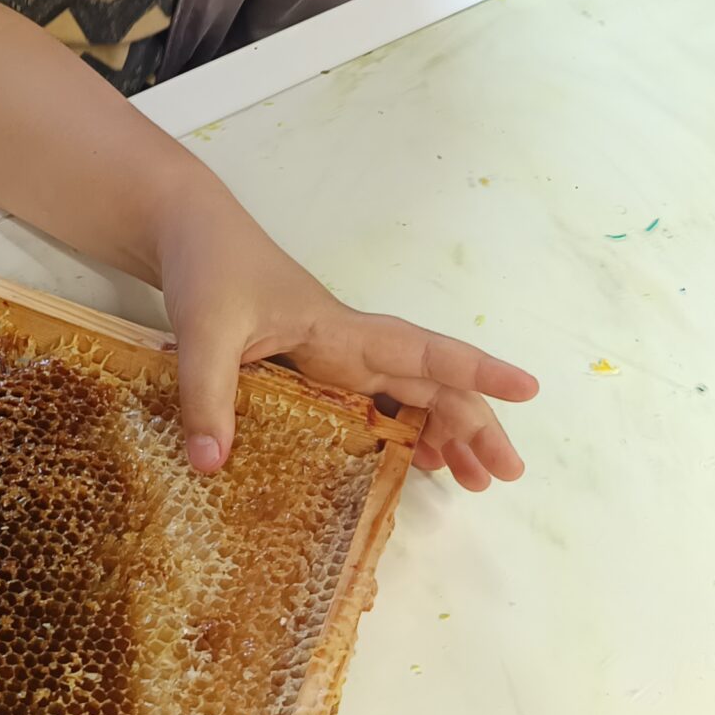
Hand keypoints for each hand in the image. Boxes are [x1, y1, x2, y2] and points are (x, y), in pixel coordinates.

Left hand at [156, 195, 536, 489]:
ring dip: (444, 435)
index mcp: (341, 332)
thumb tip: (211, 465)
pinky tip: (416, 463)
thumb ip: (208, 395)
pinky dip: (400, 435)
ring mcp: (334, 360)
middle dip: (474, 424)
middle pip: (429, 386)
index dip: (474, 372)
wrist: (189, 232)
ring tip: (475, 482)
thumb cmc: (208, 267)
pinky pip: (369, 408)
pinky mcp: (311, 372)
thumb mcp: (203, 330)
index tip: (525, 389)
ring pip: (407, 399)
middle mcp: (350, 347)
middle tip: (506, 473)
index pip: (422, 351)